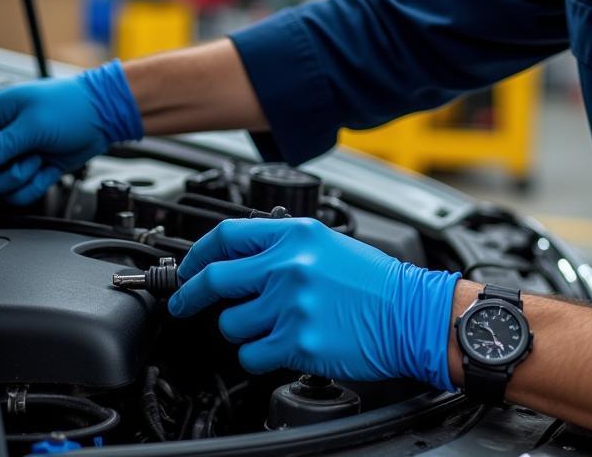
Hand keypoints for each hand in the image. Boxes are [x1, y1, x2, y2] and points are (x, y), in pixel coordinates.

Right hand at [0, 61, 141, 204]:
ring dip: (23, 179)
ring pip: (1, 187)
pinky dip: (35, 186)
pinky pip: (21, 192)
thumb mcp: (32, 125)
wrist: (106, 114)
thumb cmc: (73, 106)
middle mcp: (2, 135)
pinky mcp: (34, 168)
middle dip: (7, 173)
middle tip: (28, 157)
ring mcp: (18, 153)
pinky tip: (47, 169)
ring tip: (40, 158)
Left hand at [168, 218, 459, 386]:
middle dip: (189, 294)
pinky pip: (251, 355)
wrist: (409, 313)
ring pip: (232, 323)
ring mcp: (290, 305)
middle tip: (182, 302)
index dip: (198, 253)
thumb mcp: (326, 243)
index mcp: (295, 235)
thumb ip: (283, 245)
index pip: (226, 235)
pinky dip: (258, 356)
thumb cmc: (374, 281)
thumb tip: (238, 258)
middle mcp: (288, 266)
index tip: (187, 267)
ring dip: (241, 329)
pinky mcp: (297, 342)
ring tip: (269, 326)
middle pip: (214, 279)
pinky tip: (279, 346)